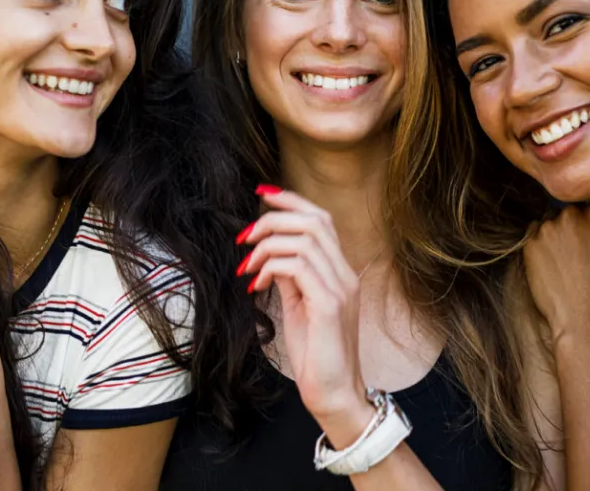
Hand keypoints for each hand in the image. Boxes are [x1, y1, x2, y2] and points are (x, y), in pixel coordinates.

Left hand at [239, 186, 370, 438]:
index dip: (291, 201)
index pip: (322, 219)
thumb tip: (270, 254)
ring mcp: (340, 288)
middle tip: (244, 238)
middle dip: (273, 219)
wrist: (334, 394)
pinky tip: (256, 285)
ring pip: (305, 239)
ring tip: (247, 267)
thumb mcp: (299, 307)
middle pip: (315, 220)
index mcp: (340, 272)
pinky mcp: (329, 305)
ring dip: (267, 246)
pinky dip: (271, 267)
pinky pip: (298, 266)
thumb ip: (291, 278)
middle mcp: (345, 274)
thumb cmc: (316, 355)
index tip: (261, 195)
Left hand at [522, 201, 589, 344]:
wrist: (587, 323)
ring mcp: (548, 227)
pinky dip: (540, 246)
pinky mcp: (529, 243)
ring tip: (567, 263)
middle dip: (575, 227)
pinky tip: (552, 267)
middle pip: (571, 211)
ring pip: (551, 222)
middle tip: (581, 254)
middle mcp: (573, 213)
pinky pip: (533, 235)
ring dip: (557, 235)